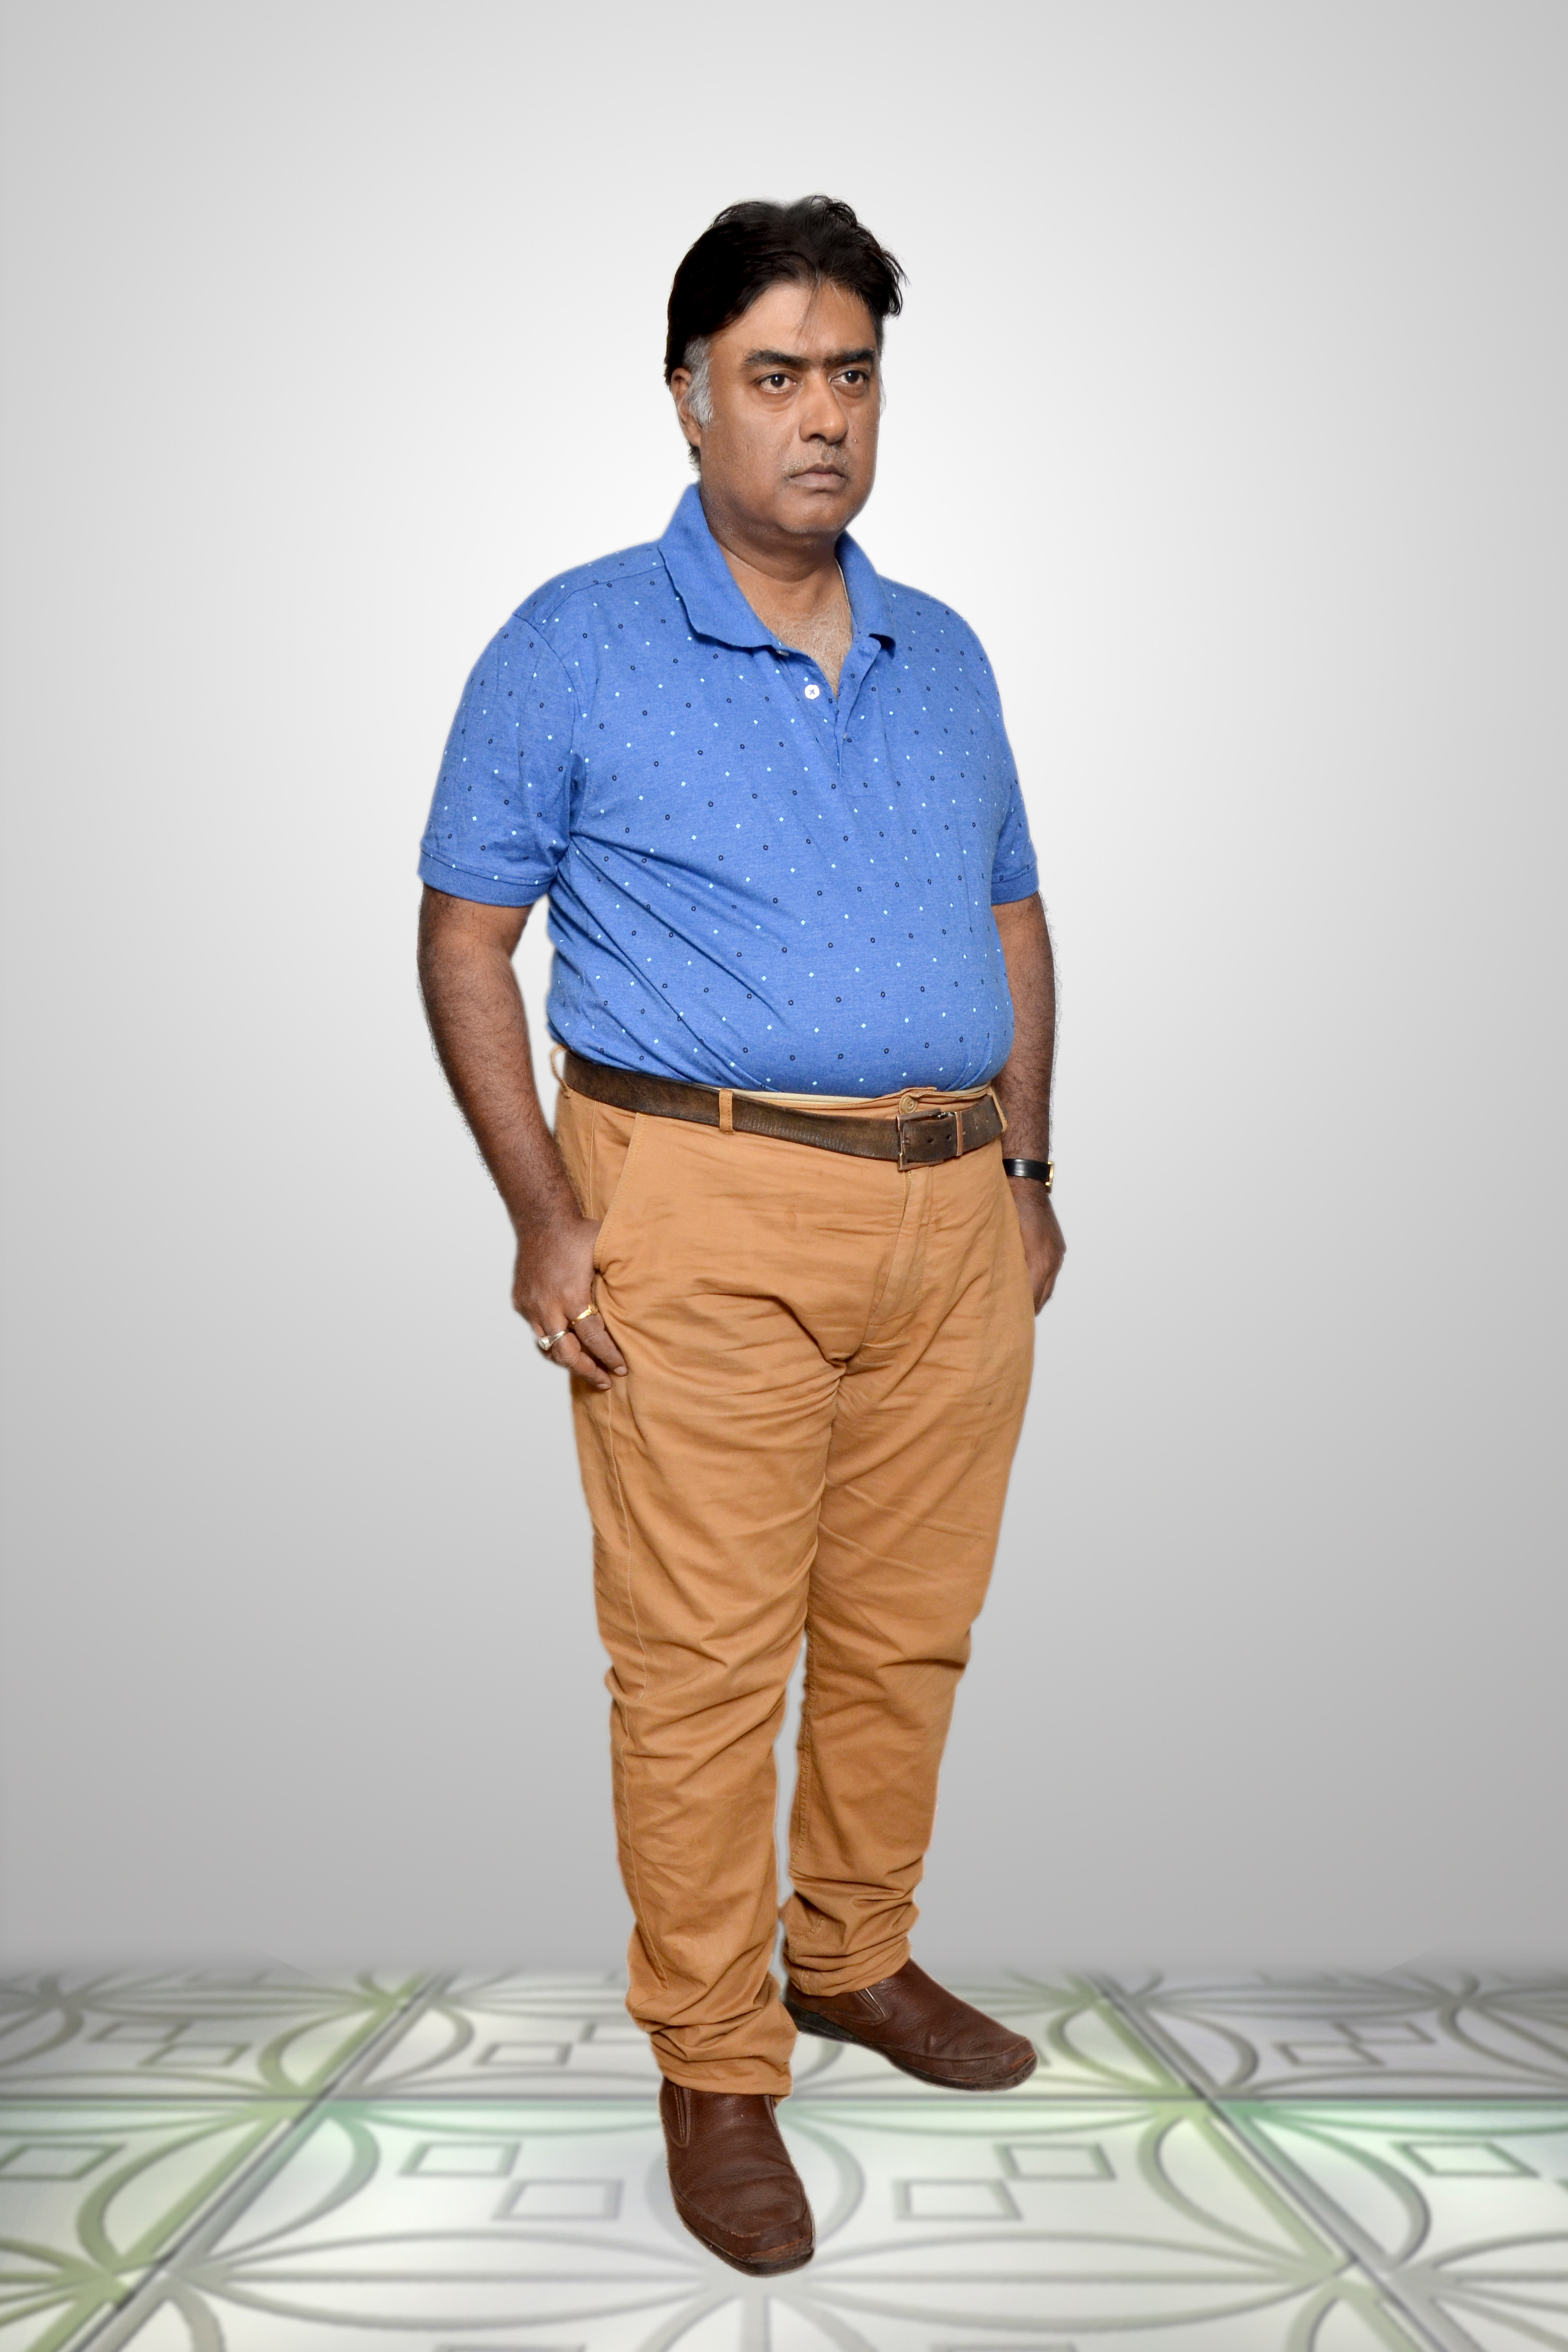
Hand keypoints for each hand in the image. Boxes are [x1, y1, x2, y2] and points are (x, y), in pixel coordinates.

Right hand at [513, 1210, 627, 1390]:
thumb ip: (620, 1279)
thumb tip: (648, 1296)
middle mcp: (548, 1306)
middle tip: (604, 1380)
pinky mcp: (521, 1301)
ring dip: (567, 1361)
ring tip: (585, 1368)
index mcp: (572, 1297)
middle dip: (587, 1371)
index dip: (609, 1357)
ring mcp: (531, 1306)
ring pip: (547, 1347)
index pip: (593, 1339)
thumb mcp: (606, 1253)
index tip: (621, 1368)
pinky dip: (551, 1340)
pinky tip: (566, 1343)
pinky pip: (536, 1330)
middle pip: (566, 1354)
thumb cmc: (577, 1232)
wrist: (542, 1217)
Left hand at [1009, 1179, 1065, 1312]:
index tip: (1006, 1322)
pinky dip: (1040, 1281)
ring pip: (1048, 1286)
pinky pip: (1051, 1272)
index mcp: (1038, 1261)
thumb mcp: (998, 1238)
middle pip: (1042, 1297)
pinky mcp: (1058, 1246)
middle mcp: (1052, 1260)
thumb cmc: (1006, 1207)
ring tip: (1017, 1304)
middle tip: (1009, 1318)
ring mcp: (1057, 1253)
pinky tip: (1027, 1283)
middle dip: (1028, 1308)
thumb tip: (993, 1287)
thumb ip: (999, 1265)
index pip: (1031, 1298)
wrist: (1024, 1181)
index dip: (1019, 1312)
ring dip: (1035, 1295)